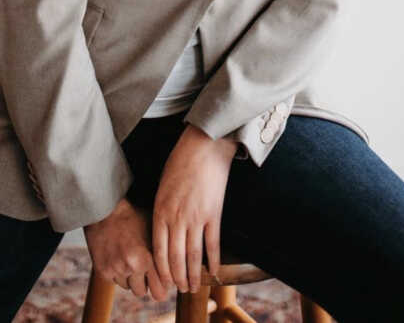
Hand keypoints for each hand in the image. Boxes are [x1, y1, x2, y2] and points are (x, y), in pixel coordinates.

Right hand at [84, 196, 169, 300]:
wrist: (107, 210)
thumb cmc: (137, 215)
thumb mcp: (156, 229)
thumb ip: (166, 250)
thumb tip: (181, 263)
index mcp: (148, 256)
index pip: (161, 287)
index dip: (165, 285)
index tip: (168, 280)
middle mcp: (132, 266)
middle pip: (144, 292)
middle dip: (149, 286)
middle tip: (152, 277)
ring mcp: (116, 270)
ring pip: (130, 287)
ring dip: (134, 279)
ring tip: (136, 261)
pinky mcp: (103, 272)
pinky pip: (117, 282)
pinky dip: (121, 274)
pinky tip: (123, 258)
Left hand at [151, 122, 237, 293]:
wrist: (205, 144)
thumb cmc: (181, 161)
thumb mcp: (163, 187)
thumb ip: (162, 211)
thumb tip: (163, 232)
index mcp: (160, 212)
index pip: (158, 252)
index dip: (161, 271)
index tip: (164, 282)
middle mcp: (176, 219)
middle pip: (175, 258)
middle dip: (177, 278)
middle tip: (180, 290)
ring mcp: (195, 217)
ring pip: (193, 255)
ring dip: (193, 274)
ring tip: (194, 287)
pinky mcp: (214, 212)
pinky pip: (213, 242)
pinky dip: (214, 259)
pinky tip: (214, 270)